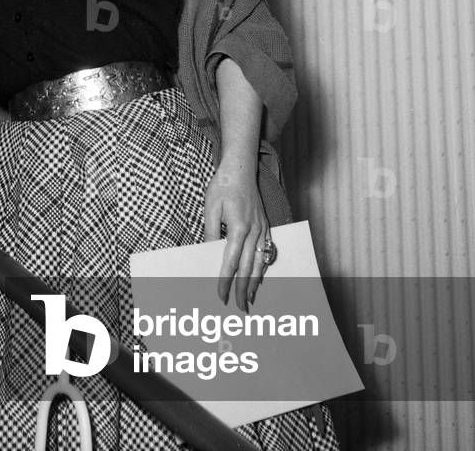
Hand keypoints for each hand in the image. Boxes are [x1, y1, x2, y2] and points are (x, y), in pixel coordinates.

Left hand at [203, 167, 269, 311]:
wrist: (240, 168)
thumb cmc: (222, 186)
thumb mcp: (210, 208)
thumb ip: (211, 233)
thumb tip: (208, 254)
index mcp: (239, 229)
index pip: (230, 263)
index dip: (225, 281)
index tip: (220, 295)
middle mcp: (254, 231)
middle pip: (248, 268)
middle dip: (243, 289)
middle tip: (239, 307)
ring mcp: (263, 229)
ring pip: (260, 262)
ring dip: (256, 282)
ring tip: (251, 297)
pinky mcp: (266, 225)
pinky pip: (267, 251)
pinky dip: (263, 266)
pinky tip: (260, 275)